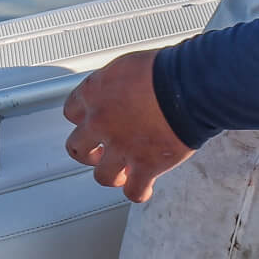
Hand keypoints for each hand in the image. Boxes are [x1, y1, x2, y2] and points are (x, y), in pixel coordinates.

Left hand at [62, 50, 194, 203]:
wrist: (187, 87)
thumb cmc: (162, 70)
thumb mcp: (126, 66)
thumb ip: (112, 83)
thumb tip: (115, 90)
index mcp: (94, 94)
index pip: (71, 112)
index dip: (83, 119)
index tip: (90, 121)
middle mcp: (100, 122)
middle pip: (77, 148)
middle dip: (88, 152)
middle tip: (99, 151)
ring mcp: (120, 147)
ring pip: (102, 176)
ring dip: (111, 174)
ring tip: (122, 172)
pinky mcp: (144, 166)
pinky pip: (134, 191)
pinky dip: (139, 192)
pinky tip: (144, 187)